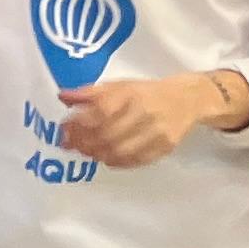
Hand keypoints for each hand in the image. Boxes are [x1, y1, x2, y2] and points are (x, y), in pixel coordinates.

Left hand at [59, 70, 248, 169]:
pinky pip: (135, 161)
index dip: (79, 123)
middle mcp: (145, 113)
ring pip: (120, 151)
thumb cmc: (145, 93)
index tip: (65, 129)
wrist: (186, 100)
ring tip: (85, 151)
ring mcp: (158, 132)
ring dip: (96, 154)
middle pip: (108, 134)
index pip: (101, 111)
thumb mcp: (118, 85)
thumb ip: (89, 92)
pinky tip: (104, 157)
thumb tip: (62, 97)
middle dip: (83, 142)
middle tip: (70, 144)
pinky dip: (115, 162)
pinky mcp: (166, 148)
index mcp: (131, 93)